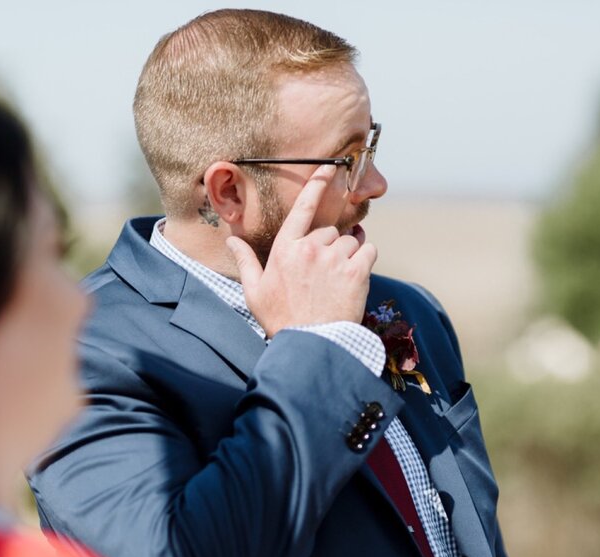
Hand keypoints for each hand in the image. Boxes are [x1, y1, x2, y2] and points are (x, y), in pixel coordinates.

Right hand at [227, 164, 376, 337]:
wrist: (310, 345)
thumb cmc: (280, 319)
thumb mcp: (254, 291)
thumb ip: (245, 261)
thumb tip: (231, 240)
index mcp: (285, 249)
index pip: (303, 208)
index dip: (316, 184)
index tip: (329, 168)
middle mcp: (310, 248)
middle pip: (329, 232)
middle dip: (329, 247)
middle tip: (324, 275)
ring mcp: (334, 258)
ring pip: (350, 241)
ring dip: (348, 254)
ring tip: (339, 279)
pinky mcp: (357, 271)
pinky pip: (368, 250)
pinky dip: (366, 258)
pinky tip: (356, 275)